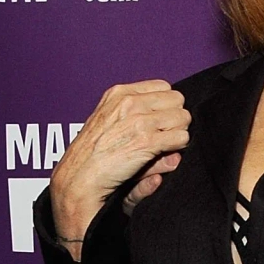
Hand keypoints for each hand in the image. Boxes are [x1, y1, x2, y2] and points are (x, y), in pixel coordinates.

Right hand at [49, 80, 190, 258]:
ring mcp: (139, 121)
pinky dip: (179, 146)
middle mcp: (130, 102)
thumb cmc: (92, 154)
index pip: (163, 87)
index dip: (166, 105)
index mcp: (119, 93)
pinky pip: (181, 138)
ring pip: (183, 118)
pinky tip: (164, 153)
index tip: (159, 119)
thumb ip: (140, 116)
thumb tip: (166, 119)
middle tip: (163, 134)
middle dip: (175, 117)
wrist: (79, 177)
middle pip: (177, 100)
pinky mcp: (147, 141)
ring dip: (178, 132)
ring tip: (162, 145)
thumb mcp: (109, 123)